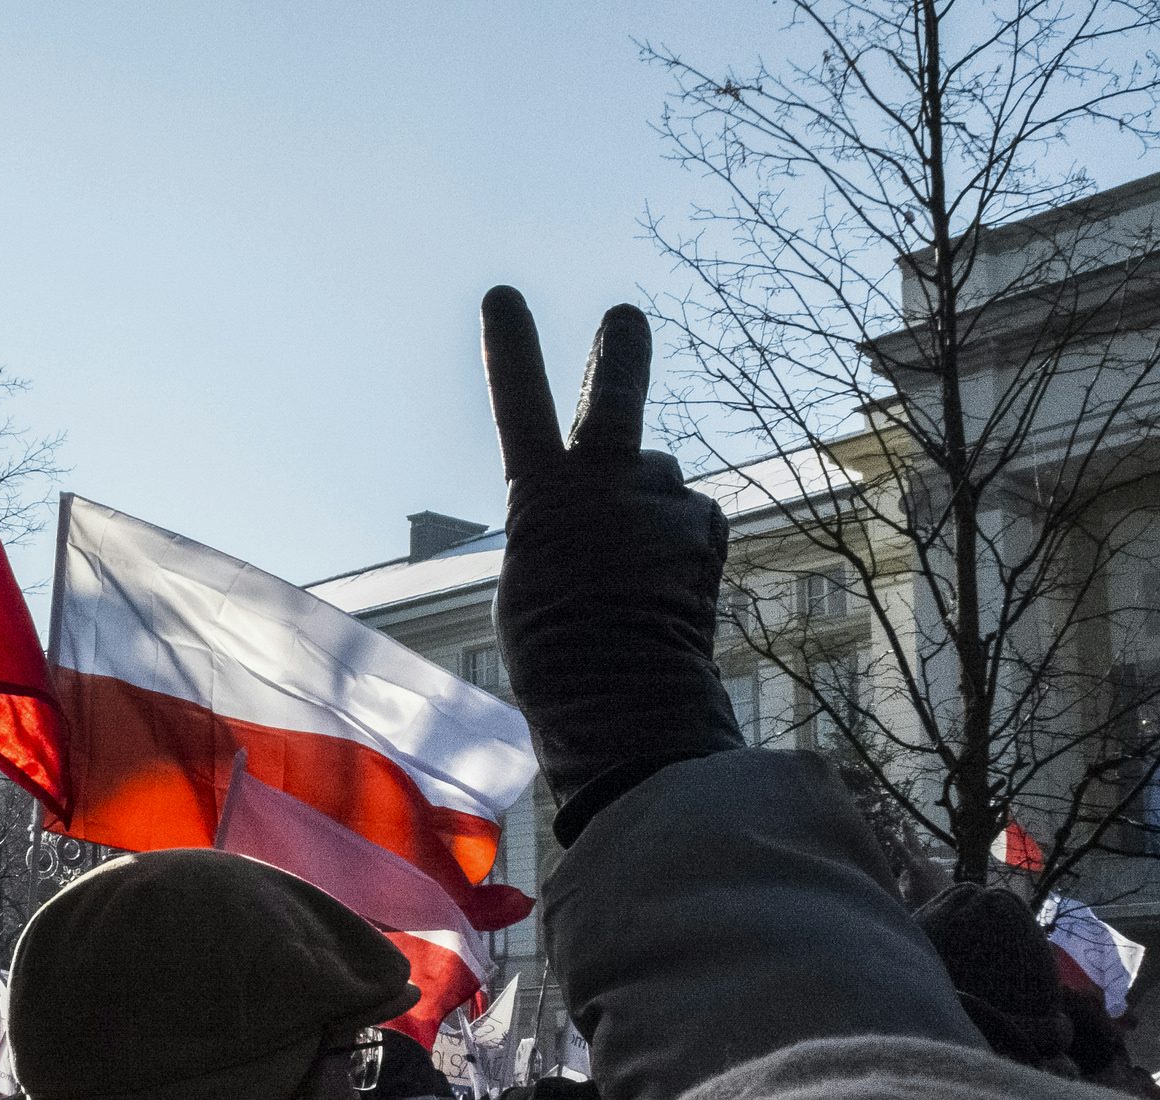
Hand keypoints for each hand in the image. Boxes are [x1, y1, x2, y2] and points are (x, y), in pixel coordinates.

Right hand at [481, 287, 742, 844]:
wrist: (623, 695)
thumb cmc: (555, 654)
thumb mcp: (531, 581)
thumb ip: (563, 526)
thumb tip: (612, 509)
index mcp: (540, 499)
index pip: (521, 406)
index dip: (514, 349)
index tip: (504, 296)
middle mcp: (604, 483)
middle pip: (613, 398)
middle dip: (618, 355)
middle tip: (624, 318)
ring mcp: (659, 499)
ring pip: (655, 486)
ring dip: (648, 515)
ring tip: (632, 583)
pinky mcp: (704, 524)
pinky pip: (688, 523)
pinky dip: (679, 549)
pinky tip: (667, 596)